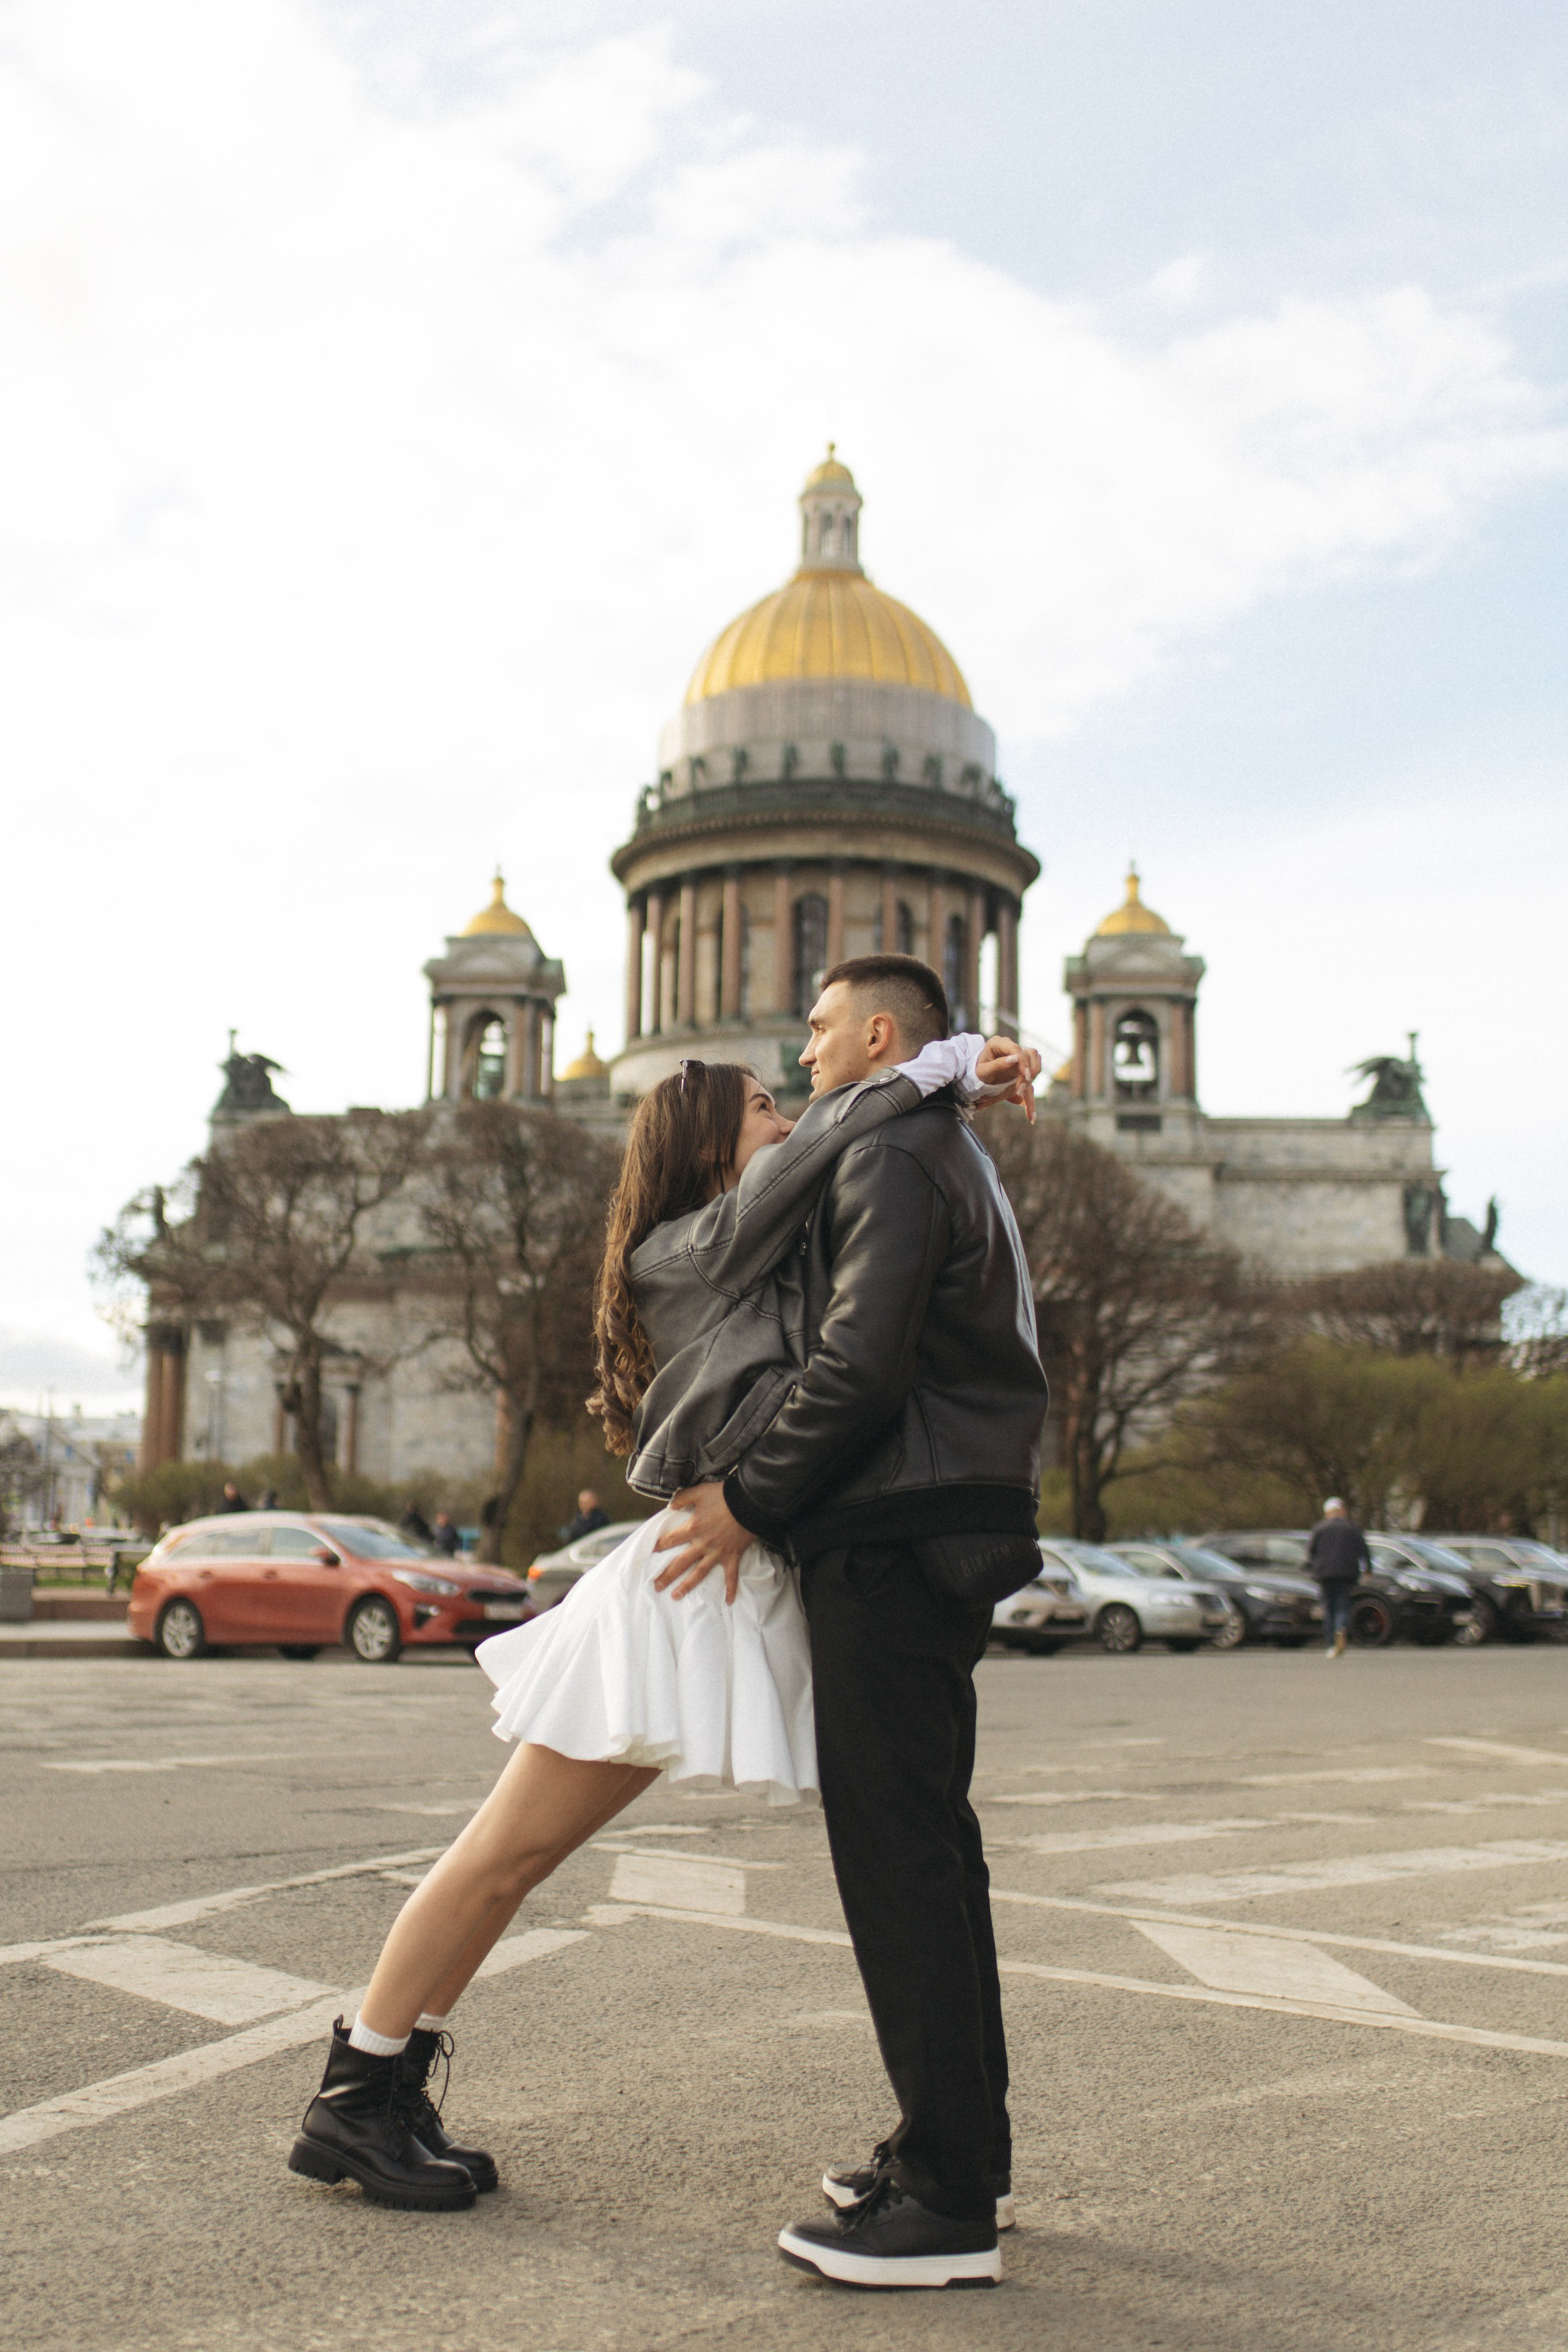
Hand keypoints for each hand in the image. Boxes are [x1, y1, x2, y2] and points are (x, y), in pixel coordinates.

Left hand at [652, 1484, 749, 1601]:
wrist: (748, 1503)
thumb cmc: (724, 1496)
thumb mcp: (700, 1492)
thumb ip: (683, 1498)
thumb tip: (670, 1506)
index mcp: (692, 1528)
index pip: (670, 1540)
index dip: (658, 1546)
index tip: (648, 1555)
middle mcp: (702, 1544)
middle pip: (680, 1563)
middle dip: (666, 1575)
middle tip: (656, 1586)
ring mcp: (717, 1553)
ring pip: (699, 1573)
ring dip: (687, 1586)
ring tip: (676, 1596)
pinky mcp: (732, 1556)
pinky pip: (731, 1576)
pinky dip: (731, 1589)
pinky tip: (729, 1602)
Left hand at [974, 1037, 1040, 1123]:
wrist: (974, 1077)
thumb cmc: (975, 1072)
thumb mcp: (983, 1071)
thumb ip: (998, 1065)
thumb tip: (1016, 1059)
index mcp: (999, 1043)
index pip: (1017, 1049)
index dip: (1024, 1063)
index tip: (1026, 1076)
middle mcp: (1011, 1047)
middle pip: (1030, 1056)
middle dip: (1028, 1074)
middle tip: (1019, 1091)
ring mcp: (1018, 1057)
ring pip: (1035, 1065)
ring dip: (1032, 1082)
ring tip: (1022, 1098)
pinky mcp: (1021, 1069)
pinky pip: (1031, 1080)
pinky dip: (1030, 1097)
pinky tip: (1030, 1115)